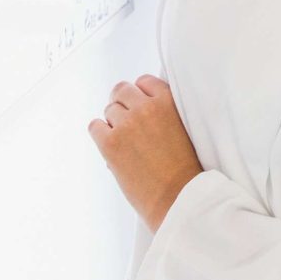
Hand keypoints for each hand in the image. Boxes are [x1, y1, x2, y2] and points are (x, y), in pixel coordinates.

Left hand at [87, 75, 202, 230]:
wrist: (178, 198)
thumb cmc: (185, 170)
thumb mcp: (184, 129)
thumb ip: (164, 113)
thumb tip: (137, 109)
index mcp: (169, 102)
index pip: (144, 81)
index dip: (140, 94)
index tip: (140, 106)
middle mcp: (146, 108)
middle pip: (122, 90)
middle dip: (122, 103)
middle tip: (125, 120)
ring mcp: (127, 124)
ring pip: (108, 109)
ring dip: (113, 122)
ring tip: (124, 141)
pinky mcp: (110, 143)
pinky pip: (94, 127)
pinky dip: (100, 134)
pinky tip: (110, 146)